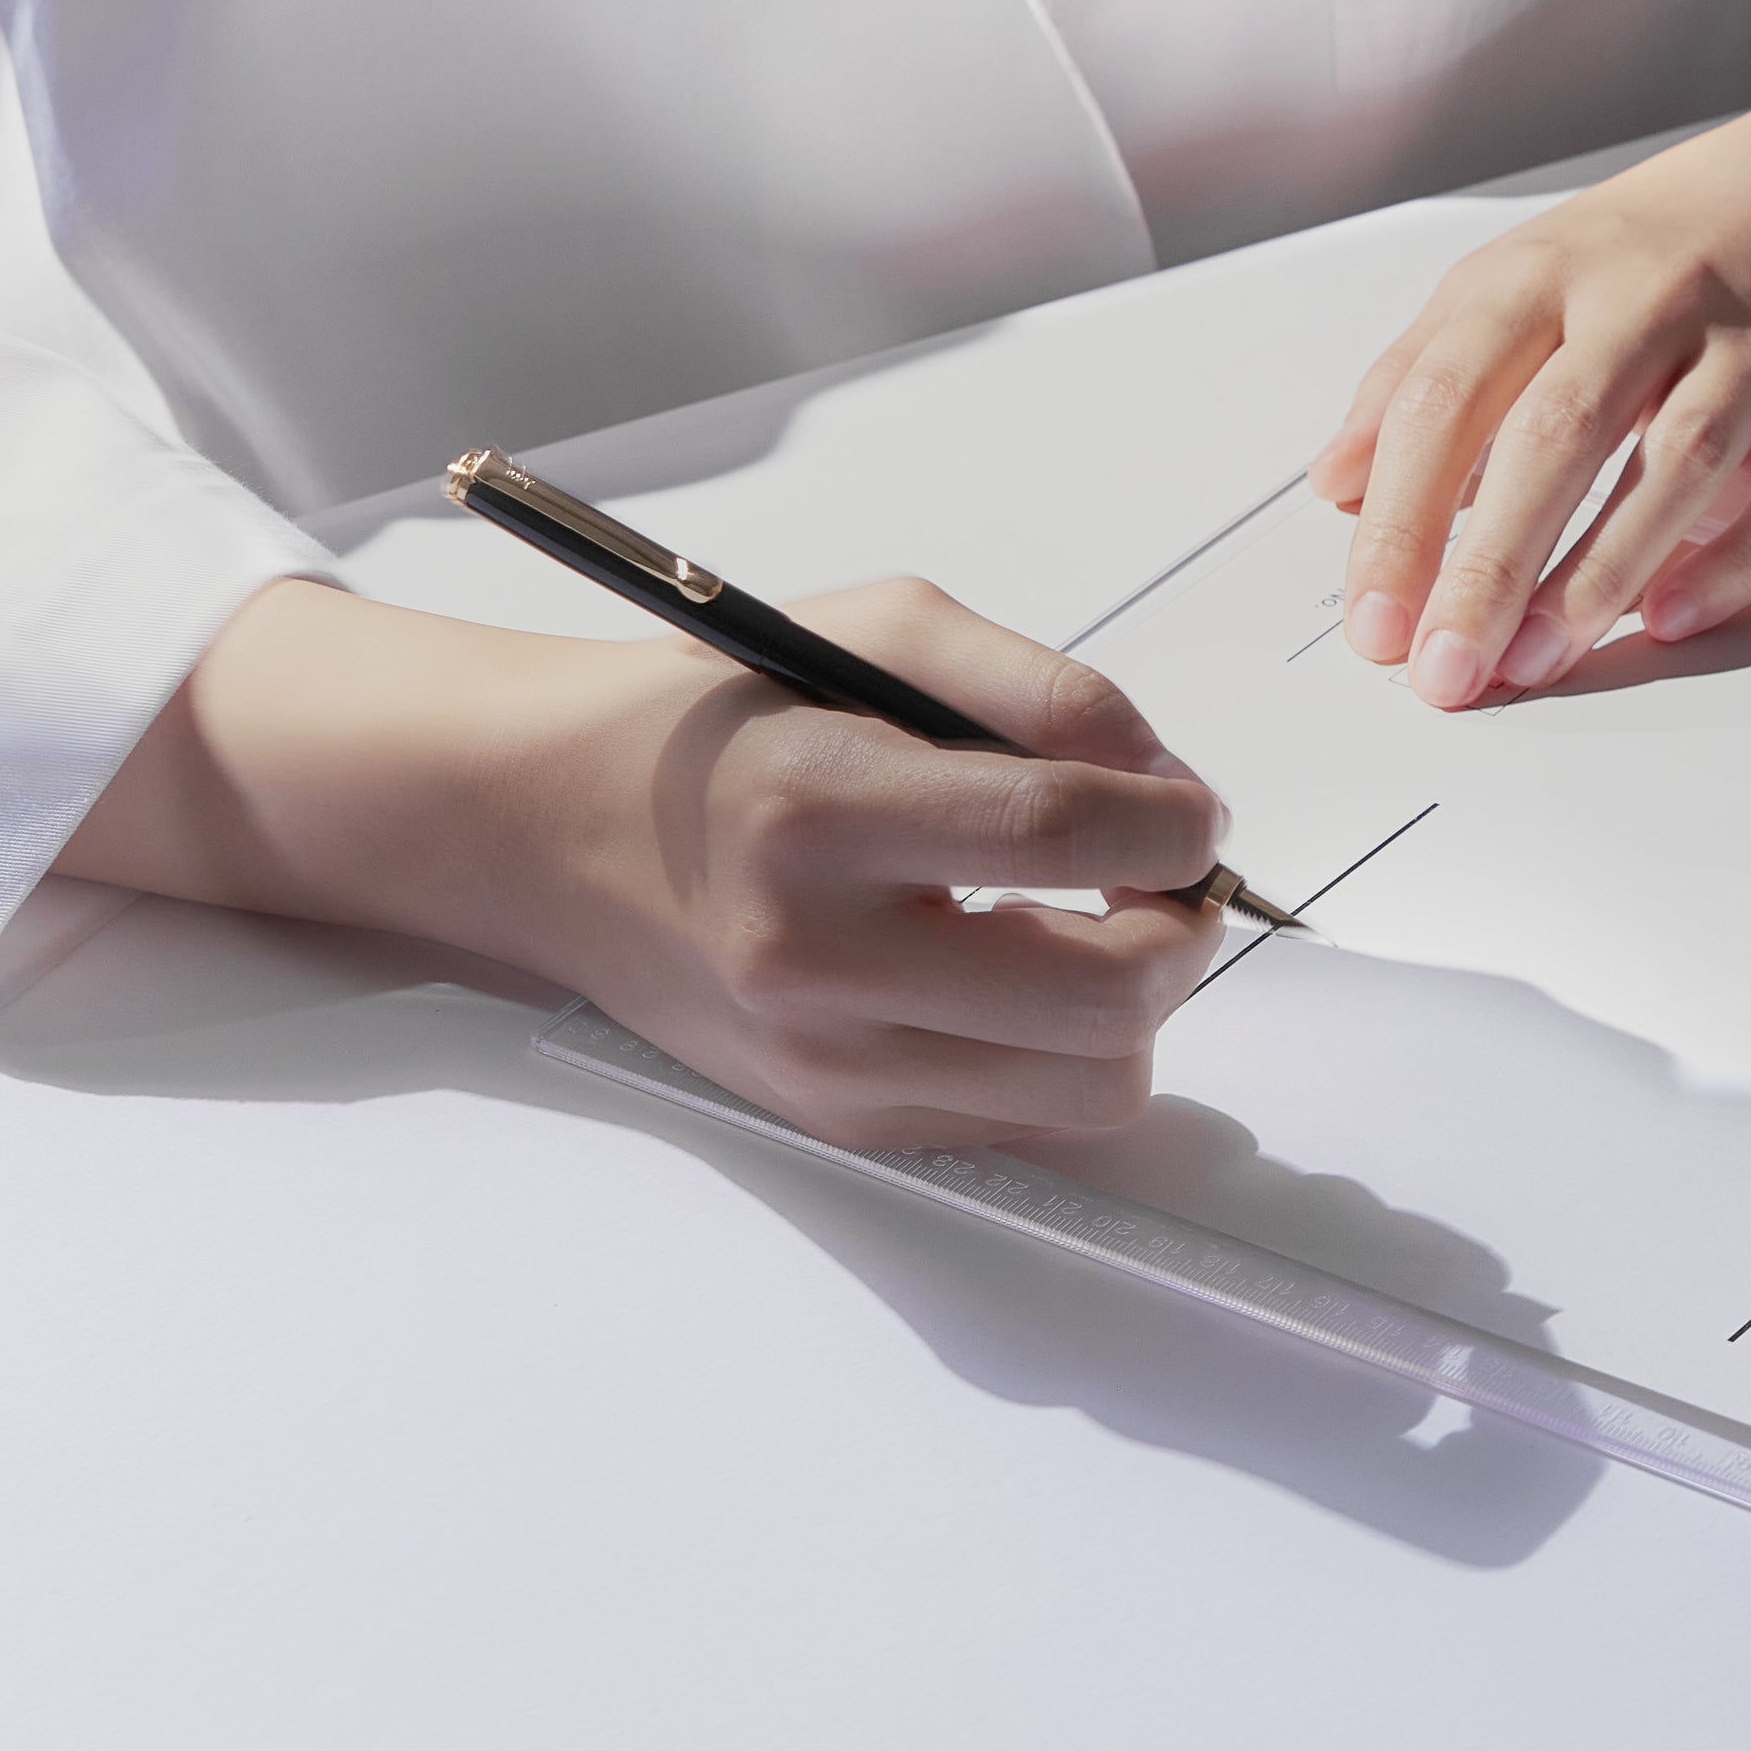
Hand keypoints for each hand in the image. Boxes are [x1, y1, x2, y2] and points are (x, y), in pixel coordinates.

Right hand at [63, 575, 1224, 1147]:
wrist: (559, 825)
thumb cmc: (733, 717)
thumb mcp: (884, 630)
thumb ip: (1048, 689)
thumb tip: (1166, 779)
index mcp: (824, 806)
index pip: (1062, 829)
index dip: (1174, 820)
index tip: (1191, 808)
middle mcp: (818, 954)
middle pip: (1101, 996)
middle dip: (1184, 931)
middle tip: (1171, 875)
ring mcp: (826, 1058)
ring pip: (1089, 1087)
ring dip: (1139, 1005)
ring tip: (1100, 923)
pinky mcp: (839, 1117)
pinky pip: (1027, 1119)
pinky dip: (1065, 1052)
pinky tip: (1023, 969)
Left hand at [1309, 16, 1750, 707]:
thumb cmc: (1682, 238)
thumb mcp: (1533, 271)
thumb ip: (1429, 368)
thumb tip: (1342, 481)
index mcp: (1555, 264)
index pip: (1451, 392)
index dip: (1402, 513)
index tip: (1373, 615)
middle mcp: (1652, 293)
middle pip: (1554, 434)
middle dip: (1487, 565)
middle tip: (1444, 666)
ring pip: (1674, 463)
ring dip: (1597, 574)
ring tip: (1537, 660)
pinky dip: (1731, 559)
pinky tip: (1670, 617)